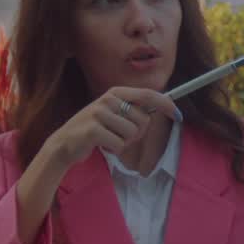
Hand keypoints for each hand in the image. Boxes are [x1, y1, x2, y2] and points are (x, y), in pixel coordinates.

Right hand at [44, 87, 180, 168]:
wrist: (64, 144)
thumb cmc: (95, 130)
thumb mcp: (114, 114)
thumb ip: (134, 109)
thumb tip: (164, 105)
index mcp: (115, 92)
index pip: (148, 94)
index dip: (165, 104)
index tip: (178, 115)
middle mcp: (108, 99)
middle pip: (143, 120)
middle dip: (136, 134)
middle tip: (119, 135)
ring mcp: (99, 113)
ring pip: (132, 133)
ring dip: (124, 143)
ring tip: (108, 139)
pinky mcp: (94, 130)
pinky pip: (120, 145)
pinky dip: (115, 150)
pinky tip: (102, 145)